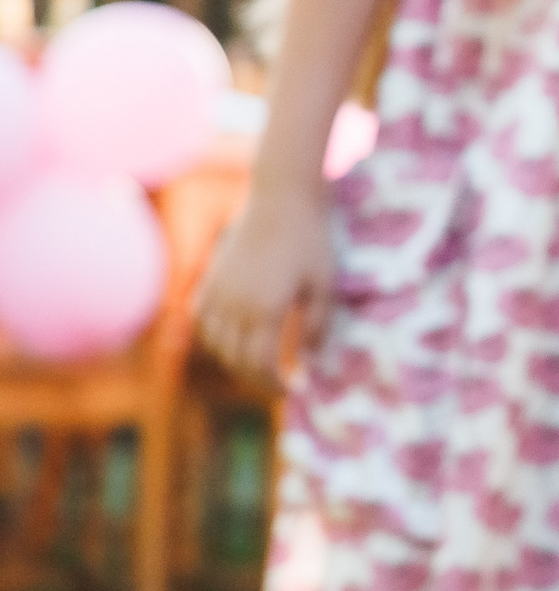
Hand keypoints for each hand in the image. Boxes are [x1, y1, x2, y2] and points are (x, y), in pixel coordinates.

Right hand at [195, 177, 335, 386]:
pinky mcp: (209, 279)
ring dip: (234, 359)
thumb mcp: (325, 284)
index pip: (259, 365)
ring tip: (259, 363)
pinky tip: (234, 336)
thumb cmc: (310, 240)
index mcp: (263, 310)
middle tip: (278, 382)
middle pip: (234, 360)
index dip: (273, 384)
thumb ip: (319, 326)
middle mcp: (233, 306)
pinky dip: (214, 336)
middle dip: (256, 378)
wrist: (281, 199)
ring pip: (214, 343)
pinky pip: (202, 319)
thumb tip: (309, 360)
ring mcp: (216, 292)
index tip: (291, 391)